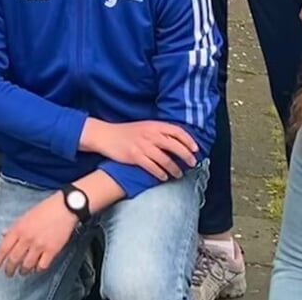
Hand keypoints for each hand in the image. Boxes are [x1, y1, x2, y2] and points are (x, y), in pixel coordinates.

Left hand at [0, 195, 79, 276]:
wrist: (65, 207)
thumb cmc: (46, 209)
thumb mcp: (25, 215)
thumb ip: (14, 226)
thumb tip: (3, 233)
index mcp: (18, 228)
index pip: (3, 248)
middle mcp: (27, 238)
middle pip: (14, 259)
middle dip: (9, 269)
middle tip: (8, 273)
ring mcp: (39, 245)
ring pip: (27, 265)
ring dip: (23, 271)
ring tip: (22, 272)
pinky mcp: (52, 250)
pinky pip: (42, 266)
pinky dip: (38, 269)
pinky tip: (37, 269)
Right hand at [79, 119, 199, 180]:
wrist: (106, 135)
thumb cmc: (126, 132)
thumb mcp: (144, 127)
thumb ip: (159, 132)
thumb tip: (177, 141)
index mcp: (154, 125)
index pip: (177, 131)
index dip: (188, 140)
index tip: (196, 149)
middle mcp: (150, 135)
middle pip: (174, 146)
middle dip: (186, 156)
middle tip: (192, 164)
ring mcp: (142, 146)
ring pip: (165, 159)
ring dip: (175, 168)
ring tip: (179, 174)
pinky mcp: (135, 156)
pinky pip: (152, 167)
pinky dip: (160, 173)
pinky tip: (164, 177)